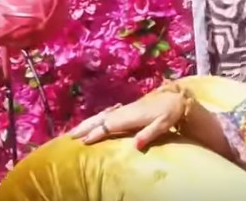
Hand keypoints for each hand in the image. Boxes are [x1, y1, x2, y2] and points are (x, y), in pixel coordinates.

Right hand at [67, 89, 187, 148]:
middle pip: (101, 119)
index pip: (109, 126)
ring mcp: (125, 109)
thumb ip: (149, 134)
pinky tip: (95, 121)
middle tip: (70, 136)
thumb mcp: (163, 125)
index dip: (97, 133)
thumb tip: (135, 146)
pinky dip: (97, 117)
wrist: (175, 98)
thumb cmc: (170, 113)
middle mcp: (124, 112)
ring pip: (102, 115)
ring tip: (75, 131)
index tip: (84, 141)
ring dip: (88, 122)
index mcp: (130, 117)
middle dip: (85, 127)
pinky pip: (107, 113)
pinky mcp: (127, 108)